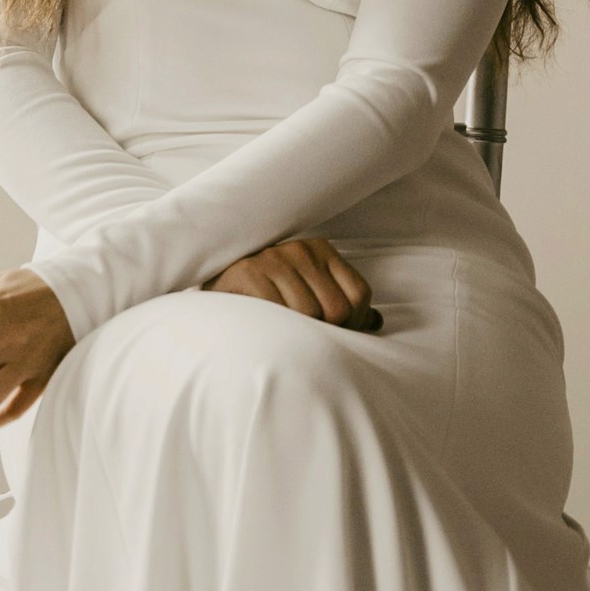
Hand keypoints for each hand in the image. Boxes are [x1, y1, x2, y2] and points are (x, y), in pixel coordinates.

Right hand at [202, 235, 383, 329]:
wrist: (212, 296)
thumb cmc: (267, 300)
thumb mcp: (307, 294)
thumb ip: (340, 305)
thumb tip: (377, 322)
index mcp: (321, 250)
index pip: (359, 295)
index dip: (353, 324)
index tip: (333, 335)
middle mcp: (300, 249)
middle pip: (338, 309)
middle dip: (328, 334)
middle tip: (306, 342)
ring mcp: (273, 258)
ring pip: (311, 315)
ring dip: (299, 334)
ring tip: (284, 335)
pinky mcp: (249, 272)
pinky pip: (282, 314)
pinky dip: (279, 329)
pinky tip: (267, 328)